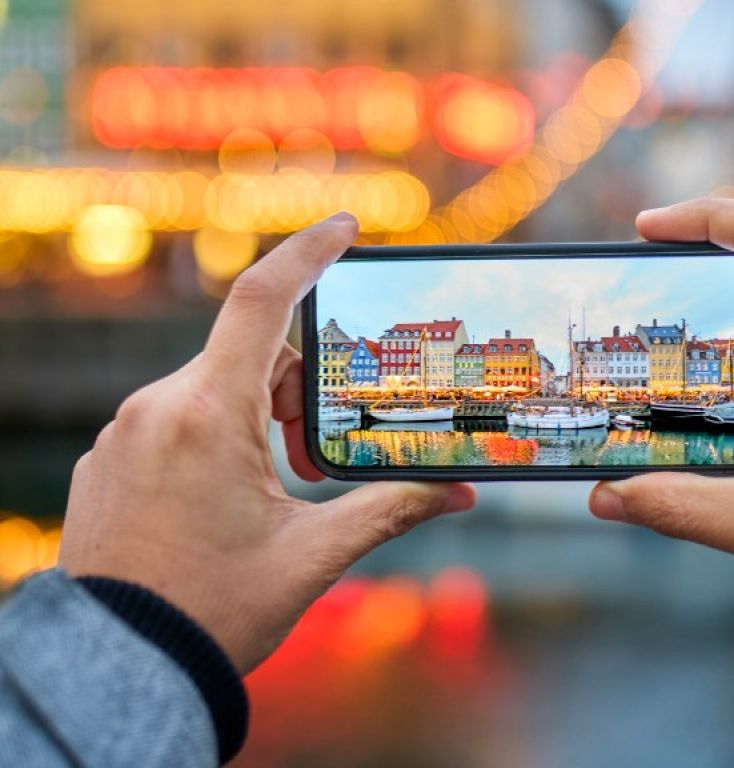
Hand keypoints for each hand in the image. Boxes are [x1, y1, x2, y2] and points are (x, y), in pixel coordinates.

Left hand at [58, 213, 474, 671]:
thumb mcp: (313, 556)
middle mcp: (155, 408)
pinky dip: (216, 438)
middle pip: (249, 357)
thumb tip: (462, 490)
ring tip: (276, 492)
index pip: (263, 300)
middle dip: (298, 393)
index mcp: (207, 415)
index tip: (347, 226)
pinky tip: (228, 502)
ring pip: (213, 390)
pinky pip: (175, 420)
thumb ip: (392, 508)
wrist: (120, 667)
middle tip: (315, 461)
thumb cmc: (213, 612)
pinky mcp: (110, 459)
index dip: (310, 253)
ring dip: (257, 420)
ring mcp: (123, 433)